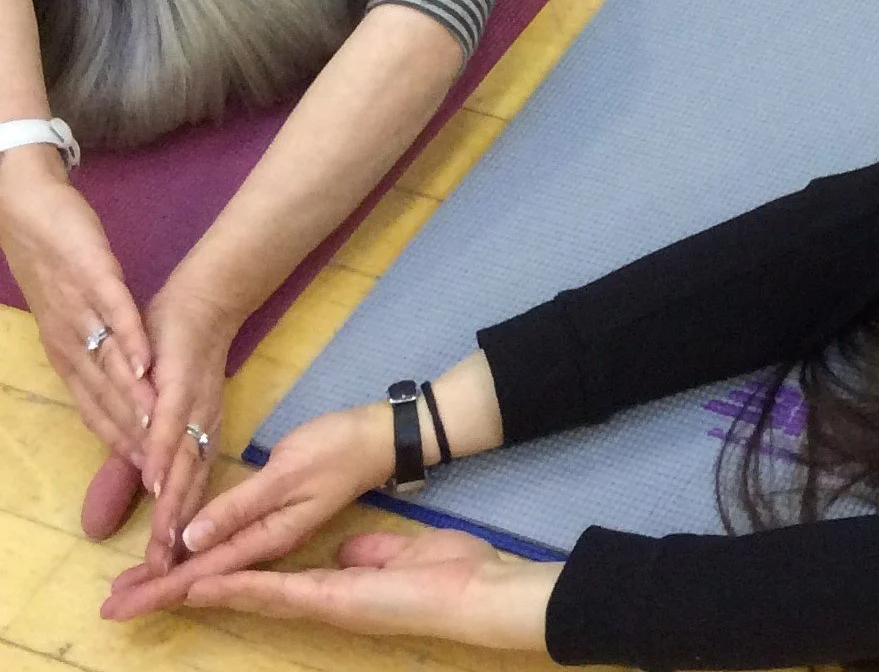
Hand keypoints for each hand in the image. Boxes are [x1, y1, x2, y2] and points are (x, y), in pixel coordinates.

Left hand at [0, 151, 154, 465]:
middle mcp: (68, 340)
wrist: (27, 213)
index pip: (91, 406)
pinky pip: (114, 313)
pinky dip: (130, 340)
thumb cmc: (54, 266)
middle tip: (157, 464)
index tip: (147, 471)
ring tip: (155, 424)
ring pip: (107, 361)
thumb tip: (120, 385)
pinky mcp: (92, 277)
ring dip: (130, 395)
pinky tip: (147, 360)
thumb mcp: (70, 319)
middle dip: (128, 431)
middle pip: (101, 394)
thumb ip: (96, 351)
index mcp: (64, 353)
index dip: (117, 439)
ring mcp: (80, 309)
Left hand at [104, 402, 393, 620]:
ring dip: (170, 577)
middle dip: (156, 590)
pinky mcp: (271, 516)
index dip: (159, 588)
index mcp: (268, 537)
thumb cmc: (336, 449)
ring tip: (132, 588)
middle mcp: (265, 542)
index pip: (203, 571)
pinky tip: (180, 555)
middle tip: (110, 606)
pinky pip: (223, 546)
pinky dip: (193, 554)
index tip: (120, 604)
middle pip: (203, 574)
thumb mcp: (286, 472)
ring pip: (210, 563)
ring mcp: (269, 531)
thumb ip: (239, 506)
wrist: (379, 437)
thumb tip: (190, 540)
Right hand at [133, 278, 237, 572]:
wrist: (204, 301)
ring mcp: (195, 408)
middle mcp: (202, 431)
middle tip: (164, 578)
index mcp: (197, 441)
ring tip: (165, 544)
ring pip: (185, 465)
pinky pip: (174, 422)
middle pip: (189, 493)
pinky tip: (157, 478)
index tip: (162, 579)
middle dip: (175, 537)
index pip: (185, 498)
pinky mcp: (183, 383)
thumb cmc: (177, 358)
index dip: (173, 538)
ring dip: (174, 505)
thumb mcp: (150, 421)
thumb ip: (130, 465)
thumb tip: (110, 512)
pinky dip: (165, 451)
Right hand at [179, 528, 556, 652]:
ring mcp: (320, 604)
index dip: (213, 582)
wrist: (478, 592)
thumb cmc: (447, 572)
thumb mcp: (398, 557)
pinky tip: (198, 585)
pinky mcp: (331, 602)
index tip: (169, 579)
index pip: (258, 583)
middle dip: (179, 594)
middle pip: (236, 593)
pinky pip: (275, 592)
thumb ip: (367, 556)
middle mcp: (315, 600)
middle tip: (122, 601)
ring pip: (243, 594)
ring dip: (191, 591)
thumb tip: (345, 552)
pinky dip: (236, 587)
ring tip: (142, 593)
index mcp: (330, 588)